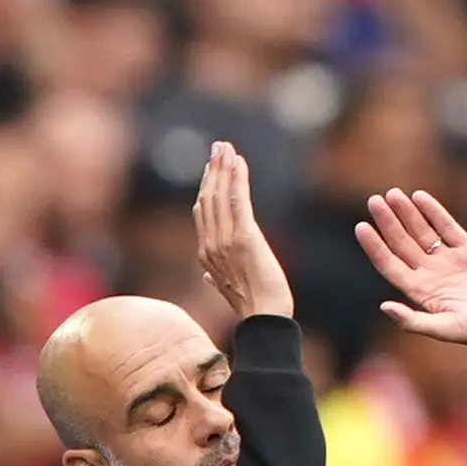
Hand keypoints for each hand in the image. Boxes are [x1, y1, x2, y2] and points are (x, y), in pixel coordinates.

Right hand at [194, 141, 292, 321]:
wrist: (265, 318)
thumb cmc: (253, 308)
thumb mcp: (228, 291)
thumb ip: (215, 279)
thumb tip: (207, 277)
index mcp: (206, 255)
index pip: (202, 212)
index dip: (206, 186)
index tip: (212, 167)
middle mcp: (211, 245)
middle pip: (207, 198)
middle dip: (213, 170)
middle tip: (219, 147)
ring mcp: (225, 241)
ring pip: (219, 195)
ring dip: (224, 168)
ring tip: (226, 148)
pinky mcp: (244, 237)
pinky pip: (238, 200)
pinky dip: (238, 178)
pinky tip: (239, 162)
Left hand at [355, 188, 466, 370]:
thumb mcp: (447, 329)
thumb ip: (415, 321)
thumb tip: (384, 307)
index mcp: (422, 293)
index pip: (391, 266)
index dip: (375, 247)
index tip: (362, 227)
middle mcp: (432, 274)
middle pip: (403, 244)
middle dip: (388, 222)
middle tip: (374, 201)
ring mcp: (449, 260)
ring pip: (422, 231)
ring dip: (407, 213)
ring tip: (392, 194)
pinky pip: (447, 226)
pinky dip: (434, 211)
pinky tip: (419, 197)